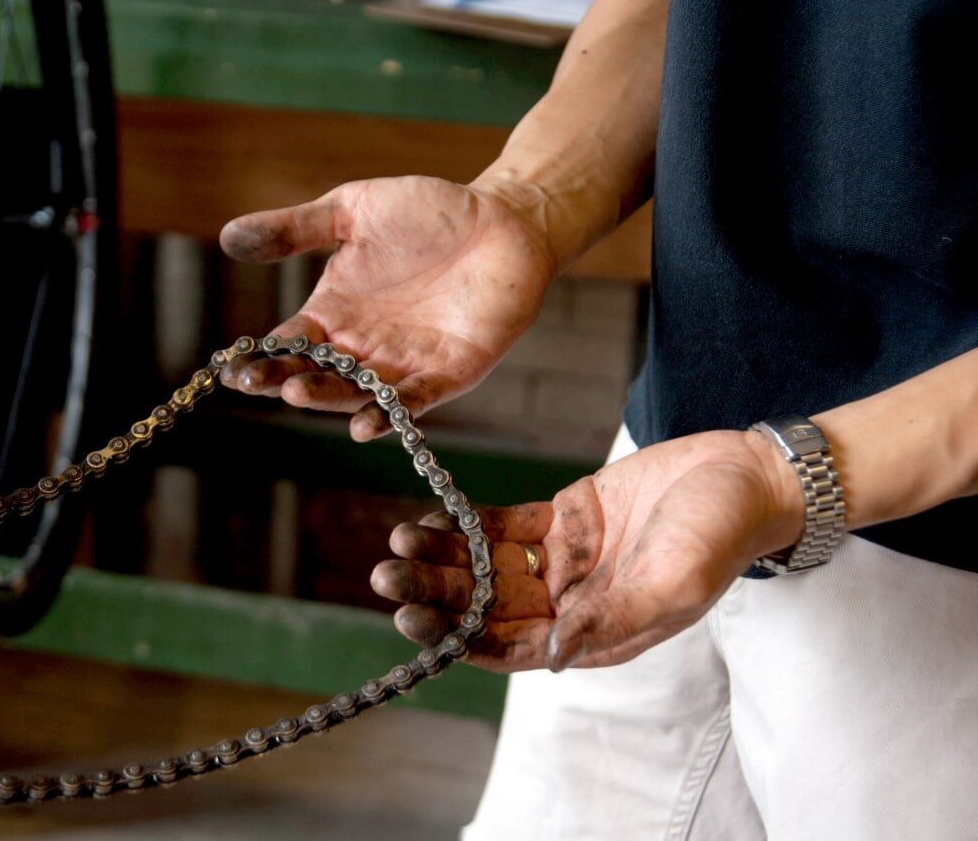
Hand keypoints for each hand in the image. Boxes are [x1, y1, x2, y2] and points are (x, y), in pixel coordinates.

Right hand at [218, 176, 557, 440]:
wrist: (503, 219)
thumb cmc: (428, 212)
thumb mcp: (352, 211)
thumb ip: (296, 229)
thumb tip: (228, 238)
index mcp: (335, 313)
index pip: (288, 346)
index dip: (260, 360)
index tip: (232, 369)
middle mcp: (364, 346)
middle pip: (317, 376)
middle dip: (287, 381)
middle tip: (261, 382)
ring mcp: (405, 363)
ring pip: (358, 393)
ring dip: (329, 399)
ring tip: (299, 391)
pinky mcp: (450, 373)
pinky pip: (415, 400)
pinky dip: (391, 413)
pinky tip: (365, 424)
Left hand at [371, 429, 802, 671]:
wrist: (744, 475)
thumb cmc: (720, 534)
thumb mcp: (673, 581)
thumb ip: (612, 618)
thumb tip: (550, 657)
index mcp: (597, 634)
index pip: (512, 647)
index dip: (460, 639)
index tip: (415, 622)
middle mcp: (573, 604)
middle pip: (488, 606)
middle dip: (438, 595)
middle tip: (388, 576)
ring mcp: (566, 561)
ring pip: (489, 567)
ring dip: (444, 559)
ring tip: (400, 542)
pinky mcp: (564, 519)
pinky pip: (504, 528)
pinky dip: (468, 525)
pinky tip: (433, 517)